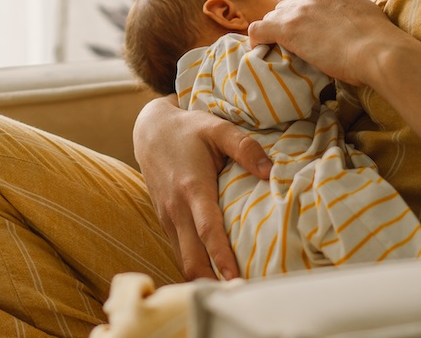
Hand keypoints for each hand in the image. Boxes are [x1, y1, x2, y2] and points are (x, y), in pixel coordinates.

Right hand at [133, 96, 271, 279]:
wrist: (150, 130)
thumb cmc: (188, 129)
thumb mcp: (217, 128)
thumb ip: (245, 147)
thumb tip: (270, 171)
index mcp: (192, 187)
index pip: (208, 230)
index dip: (221, 257)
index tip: (236, 278)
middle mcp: (177, 208)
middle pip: (191, 257)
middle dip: (212, 280)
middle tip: (238, 293)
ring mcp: (168, 217)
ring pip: (182, 259)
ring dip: (202, 277)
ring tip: (229, 290)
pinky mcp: (165, 220)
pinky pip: (179, 250)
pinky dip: (194, 265)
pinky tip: (212, 274)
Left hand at [247, 0, 398, 85]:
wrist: (378, 51)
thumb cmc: (382, 44)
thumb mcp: (368, 18)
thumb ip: (353, 16)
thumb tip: (353, 32)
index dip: (303, 9)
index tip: (306, 24)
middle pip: (287, 5)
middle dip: (288, 20)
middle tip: (294, 42)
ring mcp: (300, 10)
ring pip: (273, 16)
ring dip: (275, 30)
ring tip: (278, 49)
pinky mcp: (288, 29)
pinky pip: (259, 29)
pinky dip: (256, 38)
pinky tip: (259, 49)